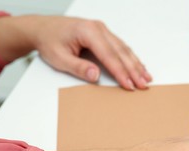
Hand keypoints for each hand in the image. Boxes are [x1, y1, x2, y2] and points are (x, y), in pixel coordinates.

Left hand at [0, 15, 151, 89]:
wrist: (42, 28)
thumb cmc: (49, 41)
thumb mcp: (59, 58)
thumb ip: (79, 67)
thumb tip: (96, 75)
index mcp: (88, 32)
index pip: (109, 55)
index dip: (121, 72)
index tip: (130, 85)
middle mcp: (98, 28)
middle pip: (121, 52)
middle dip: (133, 70)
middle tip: (144, 84)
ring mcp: (102, 30)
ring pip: (124, 49)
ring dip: (136, 64)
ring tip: (146, 77)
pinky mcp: (103, 33)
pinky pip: (120, 46)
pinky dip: (130, 58)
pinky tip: (138, 65)